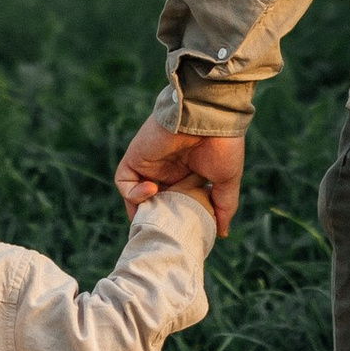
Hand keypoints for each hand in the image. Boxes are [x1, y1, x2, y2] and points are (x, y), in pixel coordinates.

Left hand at [114, 108, 243, 237]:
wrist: (210, 117)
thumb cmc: (223, 145)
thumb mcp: (226, 181)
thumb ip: (223, 206)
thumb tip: (222, 232)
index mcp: (186, 176)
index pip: (172, 204)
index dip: (172, 220)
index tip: (178, 233)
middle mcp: (166, 171)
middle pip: (151, 203)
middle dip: (154, 219)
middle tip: (162, 232)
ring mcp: (150, 164)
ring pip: (134, 195)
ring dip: (140, 210)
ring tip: (155, 216)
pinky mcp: (137, 156)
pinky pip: (123, 180)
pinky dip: (132, 192)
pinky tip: (152, 190)